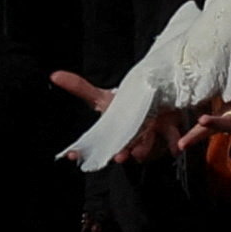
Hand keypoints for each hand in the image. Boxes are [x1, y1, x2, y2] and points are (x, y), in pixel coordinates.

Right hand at [52, 71, 178, 165]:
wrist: (153, 104)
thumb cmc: (126, 106)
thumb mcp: (103, 98)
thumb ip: (81, 88)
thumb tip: (54, 75)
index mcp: (111, 134)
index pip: (92, 146)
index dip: (80, 151)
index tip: (71, 154)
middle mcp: (129, 141)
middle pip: (122, 151)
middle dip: (120, 154)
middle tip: (118, 157)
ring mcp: (149, 139)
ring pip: (147, 150)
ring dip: (145, 151)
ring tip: (141, 152)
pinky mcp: (170, 134)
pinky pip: (173, 143)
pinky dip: (175, 145)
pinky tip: (176, 147)